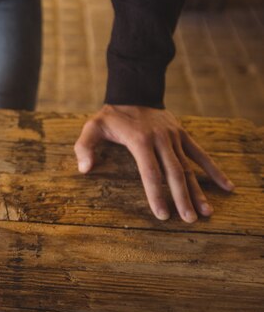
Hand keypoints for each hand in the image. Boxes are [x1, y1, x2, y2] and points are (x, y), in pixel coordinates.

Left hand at [74, 105, 233, 222]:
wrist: (134, 92)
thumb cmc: (111, 116)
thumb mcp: (92, 127)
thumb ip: (85, 147)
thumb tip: (85, 169)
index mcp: (139, 140)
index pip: (150, 172)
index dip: (156, 194)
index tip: (162, 214)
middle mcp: (160, 139)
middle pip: (174, 172)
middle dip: (181, 198)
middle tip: (189, 220)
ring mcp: (174, 137)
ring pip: (189, 166)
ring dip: (199, 190)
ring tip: (206, 212)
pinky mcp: (182, 135)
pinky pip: (200, 154)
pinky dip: (214, 170)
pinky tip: (227, 186)